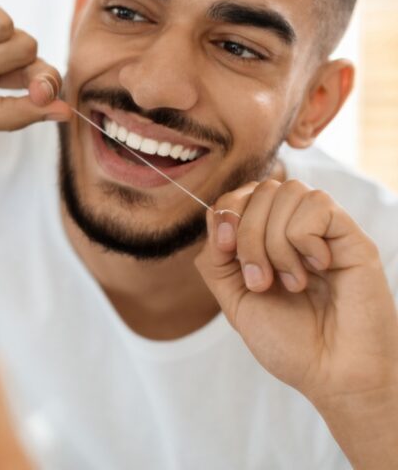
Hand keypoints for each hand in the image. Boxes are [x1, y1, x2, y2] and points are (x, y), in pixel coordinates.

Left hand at [195, 180, 397, 467]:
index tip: (227, 251)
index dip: (226, 214)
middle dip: (248, 234)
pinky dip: (305, 237)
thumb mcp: (236, 301)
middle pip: (259, 190)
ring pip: (287, 191)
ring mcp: (323, 231)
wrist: (333, 374)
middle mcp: (293, 230)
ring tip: (291, 282)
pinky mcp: (350, 237)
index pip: (238, 196)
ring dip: (276, 240)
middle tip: (261, 280)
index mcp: (264, 242)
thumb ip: (216, 260)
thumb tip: (215, 218)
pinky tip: (316, 268)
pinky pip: (318, 204)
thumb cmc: (290, 343)